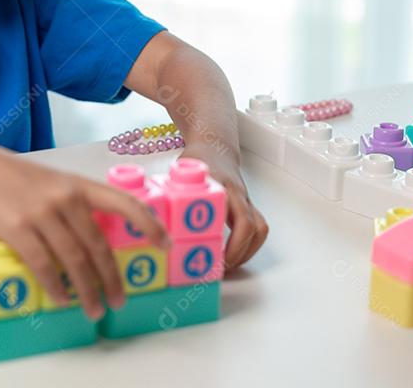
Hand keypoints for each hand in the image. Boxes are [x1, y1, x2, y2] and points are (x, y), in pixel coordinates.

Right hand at [0, 145, 168, 319]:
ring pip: (74, 260)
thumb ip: (75, 208)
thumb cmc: (16, 179)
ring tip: (94, 309)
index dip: (147, 223)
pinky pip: (44, 265)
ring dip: (87, 290)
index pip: (123, 202)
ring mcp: (42, 213)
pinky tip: (63, 299)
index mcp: (79, 185)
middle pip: (98, 245)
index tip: (164, 243)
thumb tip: (94, 247)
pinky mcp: (18, 229)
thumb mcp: (53, 183)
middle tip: (119, 300)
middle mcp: (66, 197)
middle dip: (112, 278)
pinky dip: (56, 287)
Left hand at [182, 146, 268, 268]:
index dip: (232, 243)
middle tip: (221, 268)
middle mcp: (237, 193)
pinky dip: (250, 246)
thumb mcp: (181, 173)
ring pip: (260, 229)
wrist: (216, 145)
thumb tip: (153, 219)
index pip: (235, 216)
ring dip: (248, 252)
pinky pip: (258, 228)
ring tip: (229, 265)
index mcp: (221, 186)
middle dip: (239, 252)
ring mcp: (246, 199)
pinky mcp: (248, 205)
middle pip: (252, 226)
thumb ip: (171, 193)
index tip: (219, 260)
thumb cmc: (198, 159)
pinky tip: (234, 255)